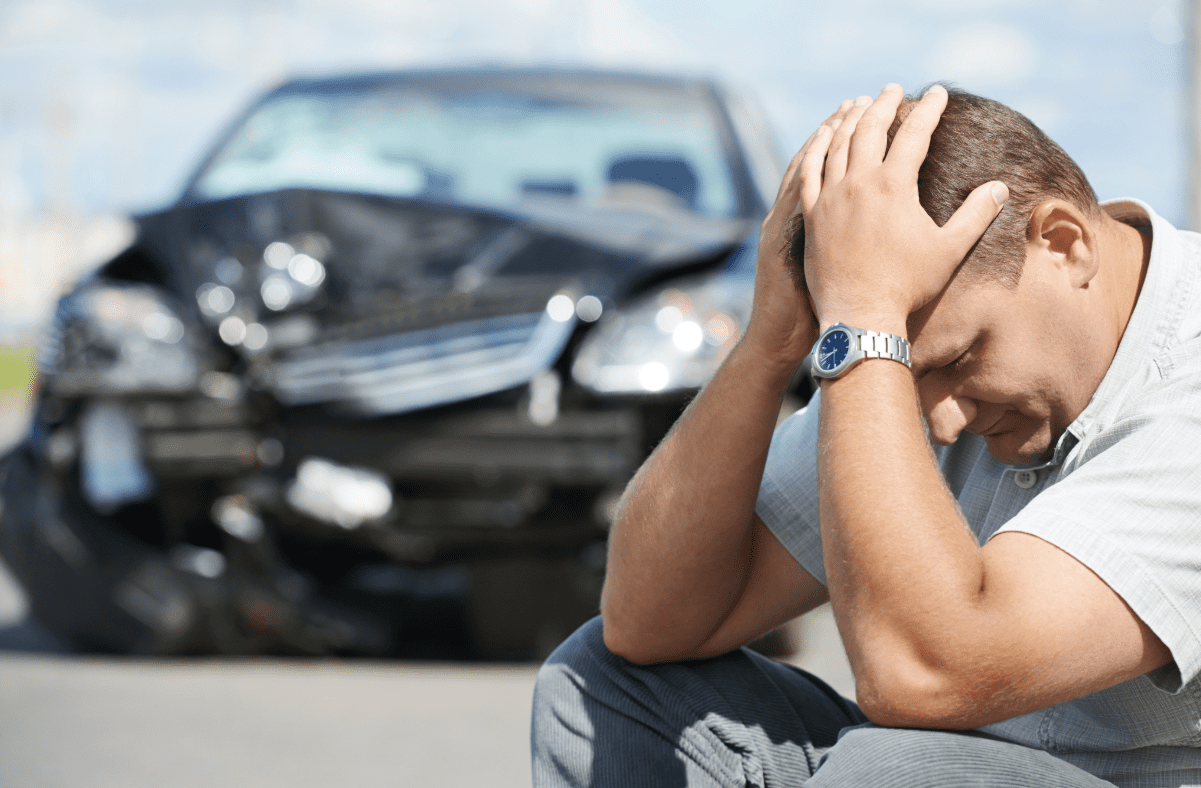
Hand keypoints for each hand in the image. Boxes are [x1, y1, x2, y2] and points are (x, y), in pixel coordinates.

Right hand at [744, 99, 861, 369]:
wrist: (778, 340)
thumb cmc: (806, 315)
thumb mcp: (821, 271)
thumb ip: (840, 243)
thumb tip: (874, 227)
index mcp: (802, 221)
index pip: (825, 170)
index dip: (842, 141)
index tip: (864, 113)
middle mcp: (792, 217)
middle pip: (818, 160)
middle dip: (840, 127)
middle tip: (862, 98)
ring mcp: (785, 226)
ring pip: (805, 170)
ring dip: (826, 138)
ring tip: (848, 110)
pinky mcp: (783, 240)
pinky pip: (795, 195)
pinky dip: (808, 169)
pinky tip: (824, 148)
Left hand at [798, 84, 1008, 336]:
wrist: (860, 316)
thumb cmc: (908, 286)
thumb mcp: (950, 250)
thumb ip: (976, 215)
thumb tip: (1000, 187)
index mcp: (893, 186)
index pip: (914, 133)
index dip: (928, 109)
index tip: (937, 93)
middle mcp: (858, 183)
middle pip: (870, 128)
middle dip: (884, 103)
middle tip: (894, 89)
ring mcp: (829, 198)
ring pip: (837, 143)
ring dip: (849, 118)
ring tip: (859, 103)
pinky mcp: (811, 214)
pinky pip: (809, 170)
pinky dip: (817, 147)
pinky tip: (823, 135)